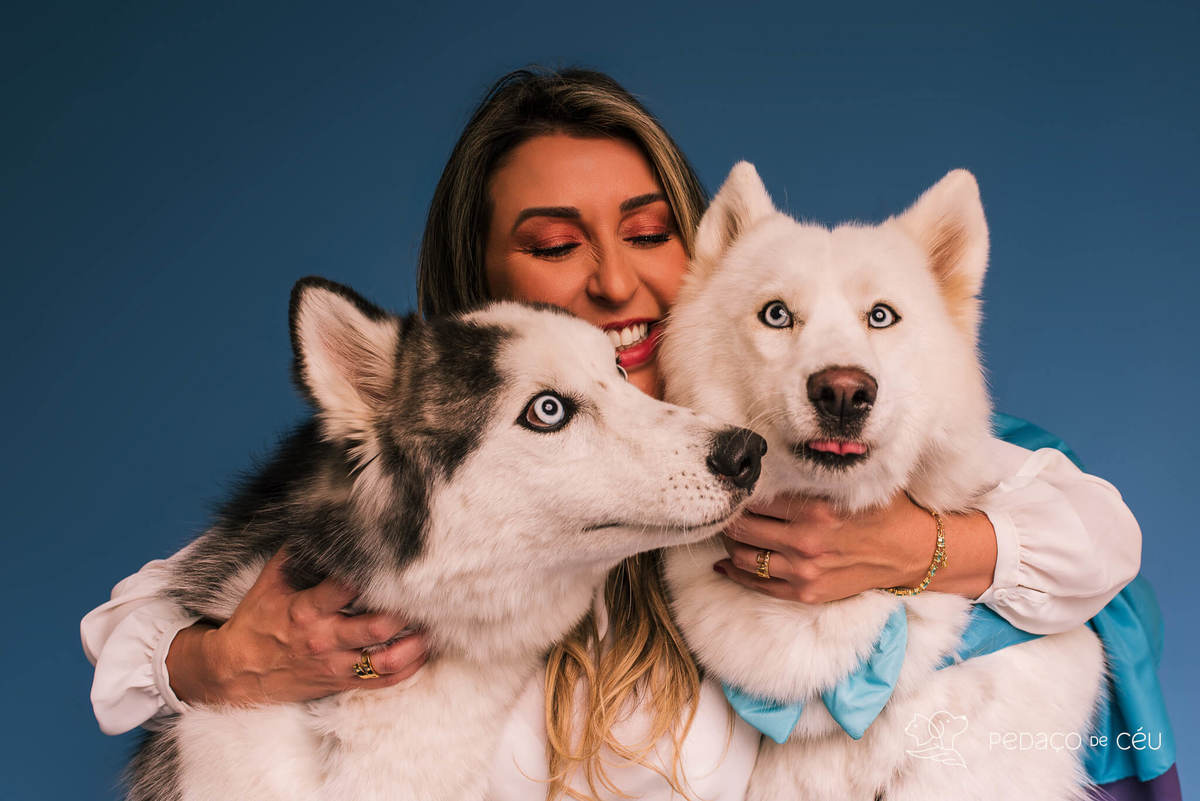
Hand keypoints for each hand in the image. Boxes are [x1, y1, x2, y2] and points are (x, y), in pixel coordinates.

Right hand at [166, 549, 427, 706]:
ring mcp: (334, 664)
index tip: (395, 560)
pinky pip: (381, 683)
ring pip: (385, 661)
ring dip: (415, 646)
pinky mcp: (339, 682)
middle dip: (405, 612)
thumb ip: (298, 554)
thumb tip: (322, 522)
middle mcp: (324, 638)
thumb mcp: (271, 582)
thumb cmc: (257, 621)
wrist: (235, 671)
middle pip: (377, 627)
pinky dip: (407, 670)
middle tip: (426, 596)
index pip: (346, 587)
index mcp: (306, 608)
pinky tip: (421, 653)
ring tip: (432, 627)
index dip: (373, 574)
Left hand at [712, 492, 996, 602]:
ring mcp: (805, 571)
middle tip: (723, 507)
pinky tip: (725, 564)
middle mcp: (806, 541)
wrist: (915, 552)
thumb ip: (815, 477)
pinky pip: (759, 585)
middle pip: (743, 528)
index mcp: (816, 509)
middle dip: (728, 516)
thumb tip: (774, 462)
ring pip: (745, 557)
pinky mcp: (807, 593)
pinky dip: (736, 574)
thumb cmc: (885, 511)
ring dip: (730, 544)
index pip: (757, 499)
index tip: (733, 485)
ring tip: (728, 532)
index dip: (740, 492)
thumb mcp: (853, 485)